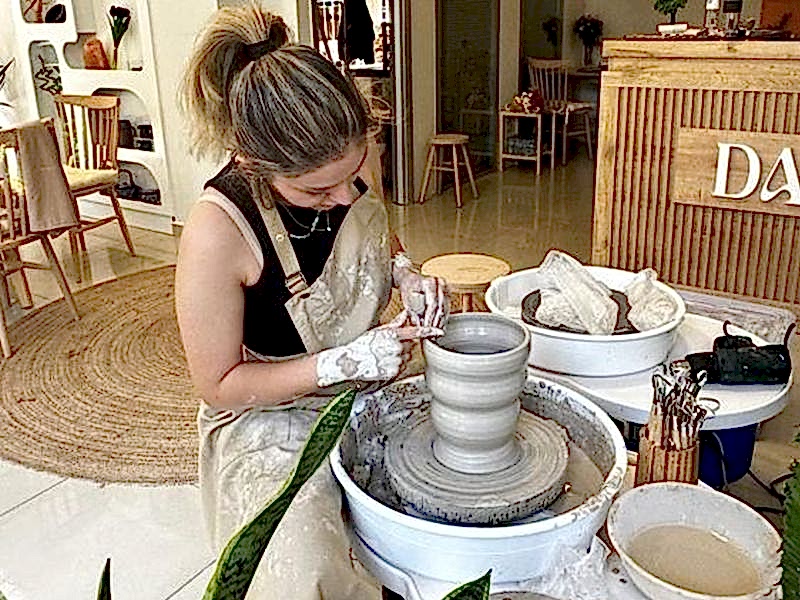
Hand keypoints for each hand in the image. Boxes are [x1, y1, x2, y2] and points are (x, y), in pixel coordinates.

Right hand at [315, 312, 443, 387]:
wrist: (350, 362)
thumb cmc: (363, 345)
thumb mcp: (379, 330)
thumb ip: (396, 323)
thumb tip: (407, 313)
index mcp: (392, 335)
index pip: (415, 332)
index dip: (429, 331)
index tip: (439, 331)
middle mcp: (396, 348)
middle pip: (411, 345)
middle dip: (405, 345)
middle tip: (390, 347)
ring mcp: (395, 361)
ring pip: (407, 357)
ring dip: (401, 356)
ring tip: (385, 356)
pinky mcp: (393, 372)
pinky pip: (401, 367)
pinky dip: (396, 365)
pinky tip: (384, 363)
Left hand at [393, 253, 448, 328]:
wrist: (412, 280)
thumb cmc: (408, 289)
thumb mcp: (408, 300)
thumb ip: (415, 312)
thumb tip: (421, 326)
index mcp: (429, 282)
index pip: (433, 304)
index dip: (430, 317)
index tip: (426, 327)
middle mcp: (440, 283)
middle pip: (441, 307)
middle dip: (436, 322)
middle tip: (431, 332)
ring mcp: (446, 287)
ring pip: (446, 308)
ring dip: (441, 322)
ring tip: (436, 332)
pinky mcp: (448, 293)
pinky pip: (448, 307)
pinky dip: (443, 318)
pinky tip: (439, 326)